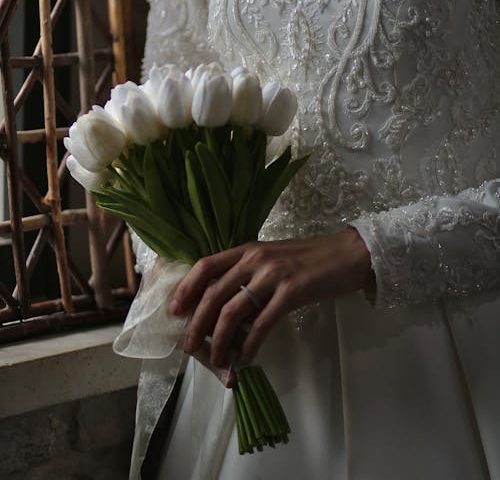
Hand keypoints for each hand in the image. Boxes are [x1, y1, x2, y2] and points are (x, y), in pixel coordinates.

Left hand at [169, 227, 372, 372]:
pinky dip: (249, 347)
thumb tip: (223, 307)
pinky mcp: (291, 293)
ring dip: (219, 342)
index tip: (175, 311)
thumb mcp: (272, 259)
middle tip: (190, 347)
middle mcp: (255, 259)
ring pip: (232, 313)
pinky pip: (261, 325)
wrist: (348, 255)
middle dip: (196, 325)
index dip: (185, 289)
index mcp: (248, 249)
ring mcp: (273, 275)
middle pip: (213, 294)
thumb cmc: (309, 259)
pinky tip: (245, 360)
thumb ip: (248, 275)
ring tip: (216, 361)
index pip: (205, 265)